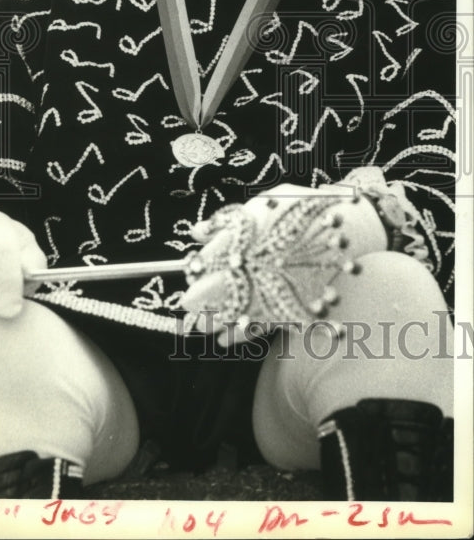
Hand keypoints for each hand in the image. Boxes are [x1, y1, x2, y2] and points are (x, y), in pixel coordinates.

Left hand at [180, 183, 385, 343]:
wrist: (355, 230)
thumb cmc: (307, 209)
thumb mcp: (269, 201)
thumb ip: (230, 219)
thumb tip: (197, 232)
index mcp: (254, 236)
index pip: (214, 258)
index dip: (196, 270)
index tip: (188, 275)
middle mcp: (264, 264)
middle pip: (222, 290)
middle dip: (199, 303)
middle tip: (184, 311)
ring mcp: (280, 287)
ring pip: (238, 312)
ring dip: (213, 323)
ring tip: (196, 328)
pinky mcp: (296, 306)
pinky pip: (263, 326)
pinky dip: (240, 335)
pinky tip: (224, 340)